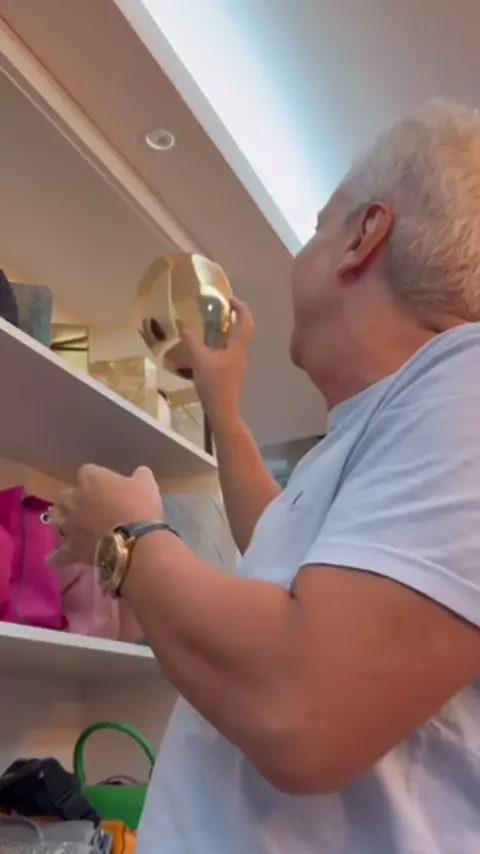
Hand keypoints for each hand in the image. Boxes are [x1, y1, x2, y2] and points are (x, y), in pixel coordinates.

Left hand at [50, 465, 161, 567]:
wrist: (134, 543)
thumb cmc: (140, 508)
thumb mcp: (146, 484)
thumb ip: (139, 476)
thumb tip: (139, 473)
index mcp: (91, 478)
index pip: (87, 472)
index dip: (96, 479)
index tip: (107, 486)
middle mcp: (73, 499)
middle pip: (66, 495)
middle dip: (74, 500)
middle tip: (89, 507)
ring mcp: (69, 525)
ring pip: (56, 519)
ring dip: (62, 521)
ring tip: (72, 527)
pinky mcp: (71, 549)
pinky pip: (59, 554)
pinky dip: (58, 556)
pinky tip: (55, 558)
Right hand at [179, 297, 253, 419]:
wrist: (222, 410)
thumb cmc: (214, 384)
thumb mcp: (199, 360)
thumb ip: (192, 342)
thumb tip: (184, 327)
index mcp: (237, 347)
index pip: (245, 322)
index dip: (240, 308)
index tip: (230, 299)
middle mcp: (240, 354)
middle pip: (243, 330)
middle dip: (234, 318)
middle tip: (221, 310)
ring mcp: (236, 364)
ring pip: (235, 342)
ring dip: (226, 331)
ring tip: (210, 326)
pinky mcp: (230, 373)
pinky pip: (227, 352)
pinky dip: (219, 345)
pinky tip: (206, 348)